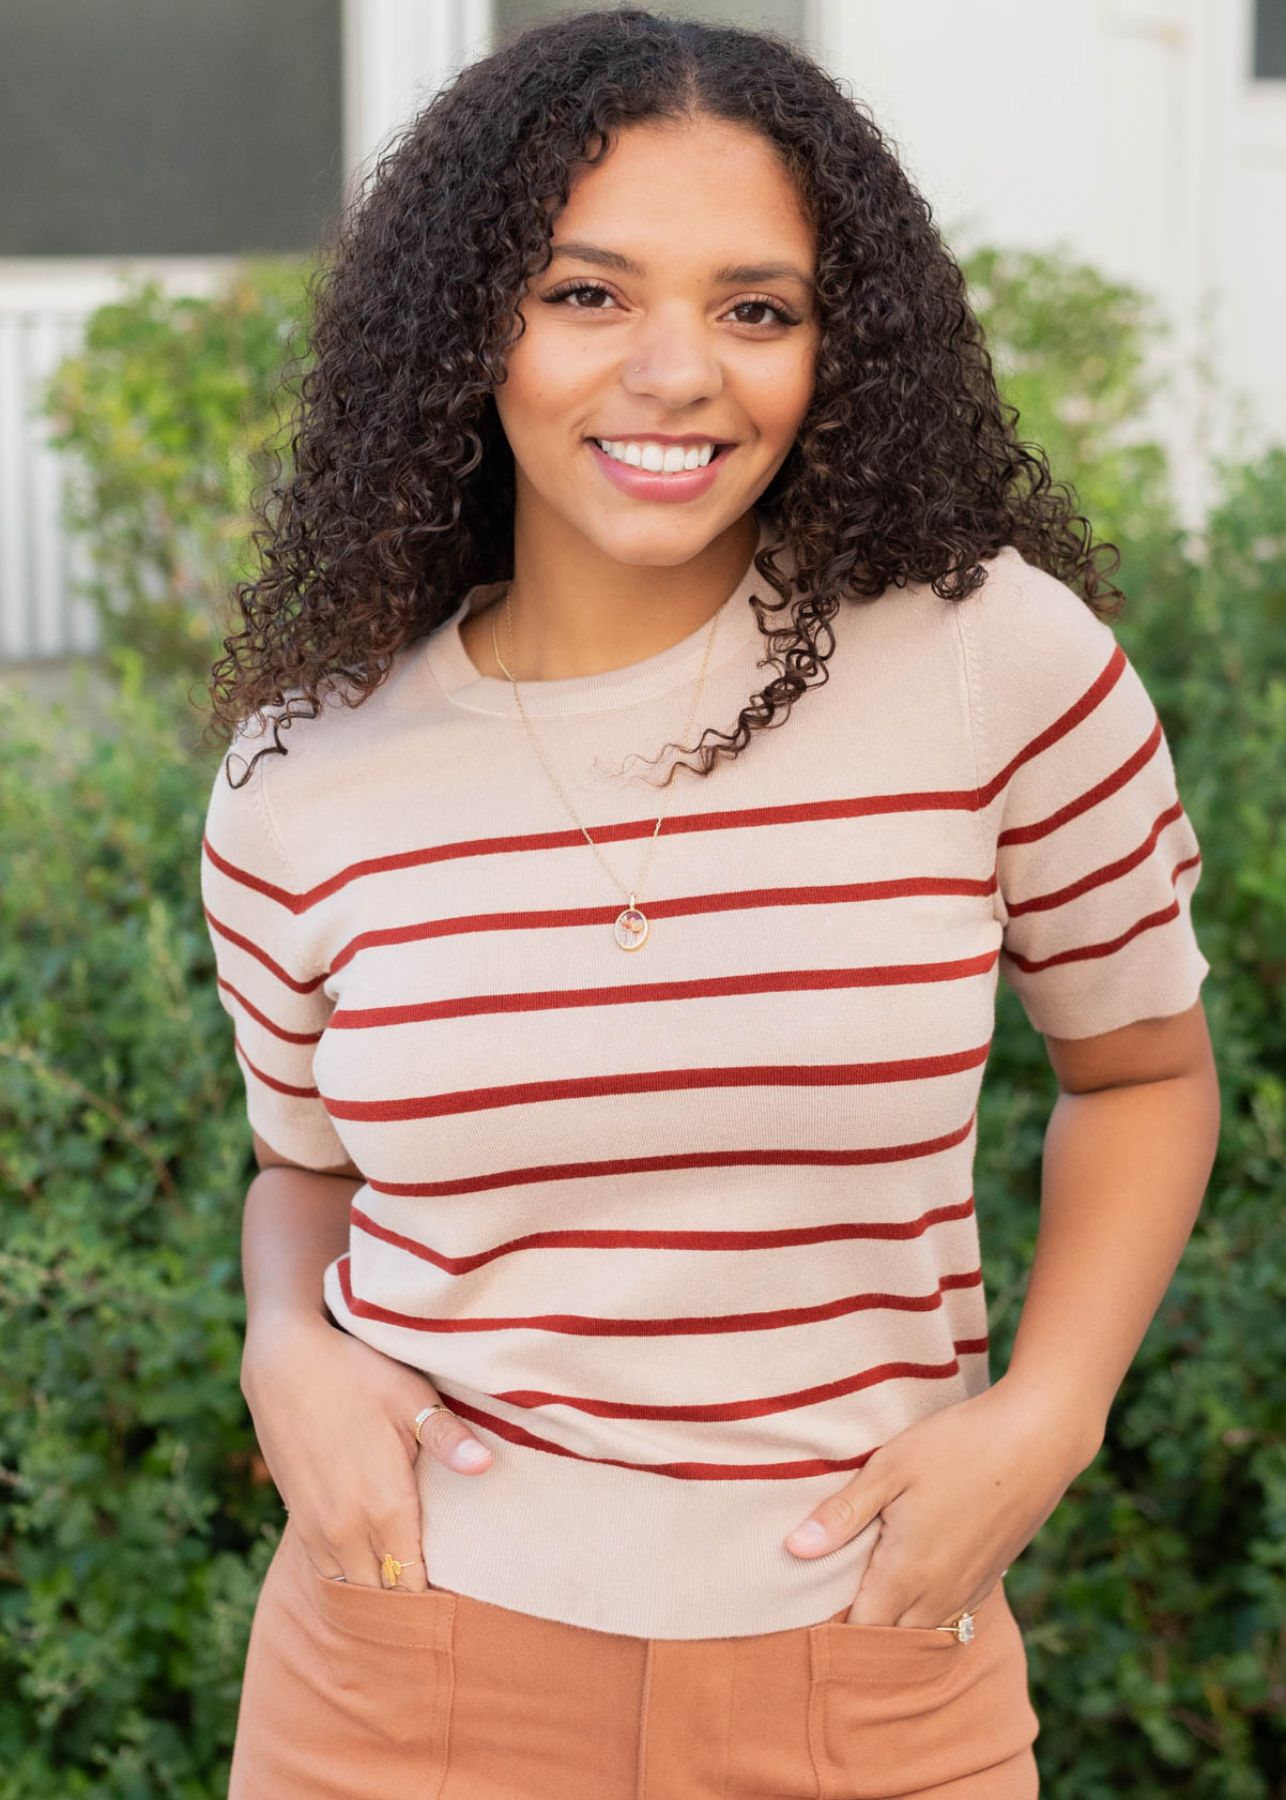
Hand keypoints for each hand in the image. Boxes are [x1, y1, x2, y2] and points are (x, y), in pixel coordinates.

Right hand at [241, 1310, 491, 1590]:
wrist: (284, 1364)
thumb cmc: (356, 1375)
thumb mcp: (410, 1398)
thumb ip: (447, 1439)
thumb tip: (486, 1466)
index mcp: (384, 1505)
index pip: (412, 1581)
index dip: (432, 1593)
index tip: (454, 1590)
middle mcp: (347, 1528)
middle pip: (382, 1590)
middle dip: (405, 1594)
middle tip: (434, 1585)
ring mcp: (316, 1527)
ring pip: (351, 1582)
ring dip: (375, 1583)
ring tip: (402, 1573)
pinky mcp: (296, 1517)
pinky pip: (326, 1567)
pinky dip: (347, 1569)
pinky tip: (367, 1552)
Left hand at [782, 1379, 1095, 1626]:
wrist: (1037, 1438)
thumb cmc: (957, 1446)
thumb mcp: (889, 1469)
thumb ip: (842, 1515)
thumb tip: (794, 1549)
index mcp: (906, 1573)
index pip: (861, 1630)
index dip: (833, 1628)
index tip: (808, 1610)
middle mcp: (939, 1594)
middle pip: (891, 1638)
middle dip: (863, 1630)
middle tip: (831, 1603)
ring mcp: (970, 1588)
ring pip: (924, 1630)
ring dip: (896, 1623)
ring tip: (869, 1594)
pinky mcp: (992, 1575)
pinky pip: (953, 1614)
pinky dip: (928, 1611)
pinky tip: (915, 1582)